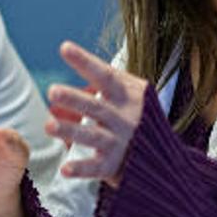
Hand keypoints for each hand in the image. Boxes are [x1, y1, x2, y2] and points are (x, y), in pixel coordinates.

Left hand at [44, 41, 147, 187]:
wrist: (168, 160)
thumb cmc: (139, 118)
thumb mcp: (131, 95)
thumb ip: (101, 86)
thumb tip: (60, 85)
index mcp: (127, 97)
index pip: (105, 75)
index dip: (85, 62)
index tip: (64, 48)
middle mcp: (125, 118)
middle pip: (96, 107)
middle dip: (74, 99)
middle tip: (51, 91)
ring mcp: (121, 143)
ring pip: (93, 136)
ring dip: (71, 130)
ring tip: (48, 125)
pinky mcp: (116, 166)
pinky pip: (97, 167)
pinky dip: (81, 169)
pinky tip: (64, 168)